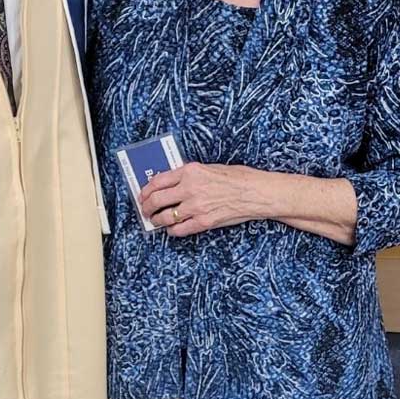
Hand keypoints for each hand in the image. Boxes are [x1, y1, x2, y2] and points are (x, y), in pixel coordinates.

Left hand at [139, 162, 264, 236]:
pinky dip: (172, 230)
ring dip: (157, 220)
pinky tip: (172, 229)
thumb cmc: (238, 178)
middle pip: (156, 199)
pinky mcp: (203, 222)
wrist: (256, 192)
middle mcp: (189, 188)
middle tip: (145, 210)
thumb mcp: (209, 168)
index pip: (157, 181)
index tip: (143, 194)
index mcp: (190, 171)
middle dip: (147, 207)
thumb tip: (171, 183)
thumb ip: (189, 175)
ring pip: (165, 217)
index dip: (146, 190)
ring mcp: (195, 206)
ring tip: (155, 221)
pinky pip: (179, 229)